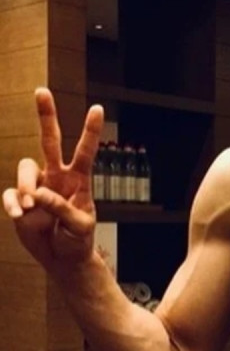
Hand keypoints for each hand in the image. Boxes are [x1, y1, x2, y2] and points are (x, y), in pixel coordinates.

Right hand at [2, 88, 103, 268]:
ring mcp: (37, 187)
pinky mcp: (21, 201)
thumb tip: (39, 194)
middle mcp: (57, 177)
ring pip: (25, 167)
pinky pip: (11, 194)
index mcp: (79, 180)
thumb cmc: (78, 240)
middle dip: (46, 116)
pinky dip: (13, 203)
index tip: (98, 108)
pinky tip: (19, 215)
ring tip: (32, 208)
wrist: (62, 259)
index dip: (90, 130)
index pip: (85, 151)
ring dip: (26, 185)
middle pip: (49, 141)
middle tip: (42, 90)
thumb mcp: (79, 227)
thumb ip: (62, 209)